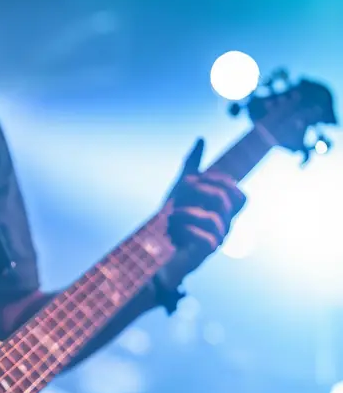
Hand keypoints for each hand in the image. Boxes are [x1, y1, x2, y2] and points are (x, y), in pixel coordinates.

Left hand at [167, 139, 245, 263]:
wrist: (153, 251)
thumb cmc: (171, 221)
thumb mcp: (180, 190)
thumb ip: (192, 167)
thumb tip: (201, 139)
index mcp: (223, 212)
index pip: (240, 195)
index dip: (222, 181)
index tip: (197, 178)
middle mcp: (224, 226)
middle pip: (227, 200)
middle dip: (202, 189)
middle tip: (182, 190)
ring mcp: (216, 241)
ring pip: (213, 217)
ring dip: (186, 211)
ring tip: (172, 215)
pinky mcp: (204, 254)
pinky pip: (204, 236)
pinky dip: (185, 228)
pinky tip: (173, 230)